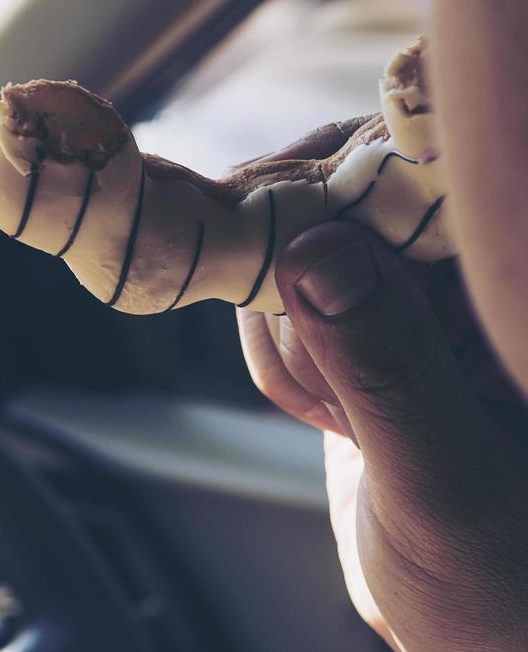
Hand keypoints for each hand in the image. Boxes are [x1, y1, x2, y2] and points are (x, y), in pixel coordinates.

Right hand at [238, 222, 527, 650]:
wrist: (482, 641)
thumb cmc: (503, 589)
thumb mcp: (444, 483)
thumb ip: (387, 368)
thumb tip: (318, 251)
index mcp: (515, 296)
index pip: (427, 176)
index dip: (344, 187)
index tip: (279, 231)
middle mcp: (479, 279)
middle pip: (346, 195)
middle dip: (300, 280)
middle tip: (323, 377)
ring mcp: (427, 300)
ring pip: (300, 243)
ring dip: (287, 333)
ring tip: (340, 420)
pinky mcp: (380, 329)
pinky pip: (290, 298)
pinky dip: (281, 354)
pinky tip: (325, 417)